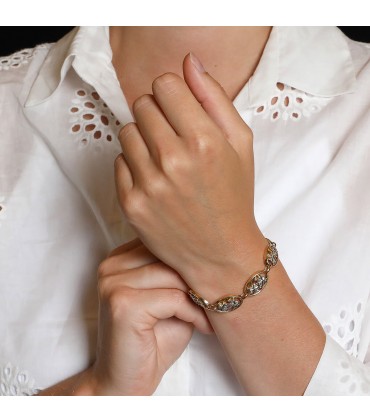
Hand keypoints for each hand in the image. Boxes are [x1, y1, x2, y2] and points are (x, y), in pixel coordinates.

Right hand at [88, 238, 211, 394]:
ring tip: (212, 315)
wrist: (125, 382)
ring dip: (200, 297)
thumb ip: (181, 274)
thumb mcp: (172, 299)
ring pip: (173, 275)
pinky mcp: (122, 304)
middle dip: (199, 276)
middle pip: (170, 255)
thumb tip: (216, 253)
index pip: (164, 242)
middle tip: (223, 296)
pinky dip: (194, 313)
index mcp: (119, 259)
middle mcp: (111, 266)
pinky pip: (173, 298)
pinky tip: (202, 327)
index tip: (217, 277)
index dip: (194, 259)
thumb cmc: (153, 341)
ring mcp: (113, 283)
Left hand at [115, 53, 264, 292]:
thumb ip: (214, 98)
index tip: (181, 110)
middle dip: (158, 114)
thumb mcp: (240, 144)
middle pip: (143, 105)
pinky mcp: (130, 204)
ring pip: (127, 131)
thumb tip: (189, 62)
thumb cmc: (234, 197)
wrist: (220, 252)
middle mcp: (172, 161)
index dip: (174, 94)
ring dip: (144, 138)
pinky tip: (155, 179)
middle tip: (174, 137)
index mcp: (203, 141)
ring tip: (164, 159)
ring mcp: (148, 184)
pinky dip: (134, 164)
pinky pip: (119, 161)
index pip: (165, 85)